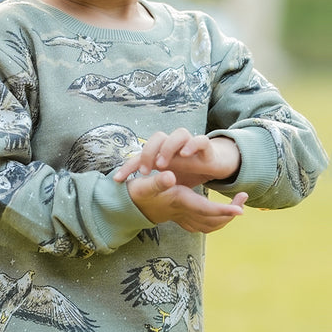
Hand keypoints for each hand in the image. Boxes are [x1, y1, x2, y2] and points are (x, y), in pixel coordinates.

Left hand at [114, 129, 240, 187]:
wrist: (214, 164)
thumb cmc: (187, 171)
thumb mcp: (167, 181)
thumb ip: (153, 184)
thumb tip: (132, 197)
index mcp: (161, 152)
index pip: (141, 154)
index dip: (128, 166)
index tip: (118, 180)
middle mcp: (174, 145)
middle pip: (158, 137)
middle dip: (148, 153)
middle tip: (145, 171)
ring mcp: (190, 144)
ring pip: (179, 134)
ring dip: (168, 148)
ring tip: (162, 165)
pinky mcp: (206, 147)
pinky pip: (201, 140)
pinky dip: (192, 145)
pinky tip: (185, 155)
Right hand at [126, 170, 247, 232]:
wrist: (126, 208)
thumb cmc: (135, 193)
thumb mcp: (143, 184)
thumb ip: (157, 181)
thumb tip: (170, 176)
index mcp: (178, 202)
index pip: (206, 210)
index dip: (224, 210)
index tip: (241, 209)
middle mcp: (182, 212)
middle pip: (212, 219)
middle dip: (230, 212)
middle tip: (244, 197)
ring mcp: (181, 217)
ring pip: (209, 224)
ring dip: (225, 217)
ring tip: (236, 205)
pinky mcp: (179, 218)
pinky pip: (202, 225)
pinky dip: (214, 221)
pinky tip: (218, 213)